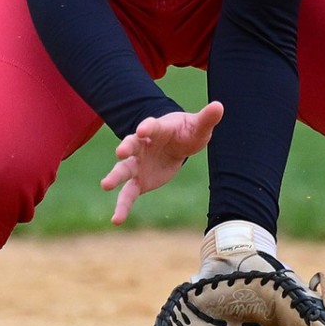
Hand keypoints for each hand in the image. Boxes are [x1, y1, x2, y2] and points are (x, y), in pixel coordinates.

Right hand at [100, 101, 223, 224]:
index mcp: (156, 129)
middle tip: (119, 152)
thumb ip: (206, 118)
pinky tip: (117, 219)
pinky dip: (122, 206)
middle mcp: (141, 145)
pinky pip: (128, 194)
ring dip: (114, 177)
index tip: (142, 129)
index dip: (147, 127)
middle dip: (125, 148)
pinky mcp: (138, 181)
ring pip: (123, 169)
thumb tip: (219, 106)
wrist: (176, 145)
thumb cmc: (186, 132)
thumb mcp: (198, 127)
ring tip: (105, 185)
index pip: (151, 126)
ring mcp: (137, 164)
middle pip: (131, 145)